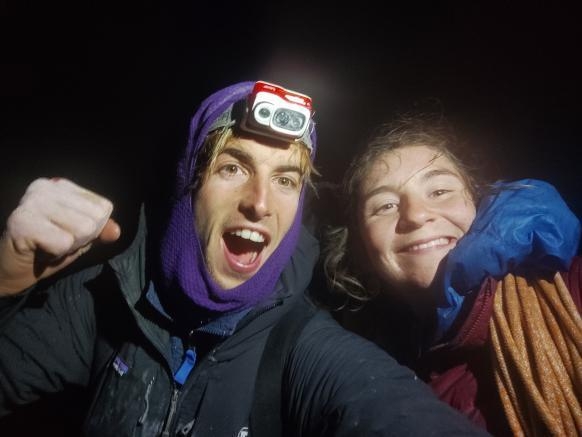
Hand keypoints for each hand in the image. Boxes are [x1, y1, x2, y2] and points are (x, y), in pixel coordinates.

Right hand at [0, 178, 120, 295]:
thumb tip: (116, 231)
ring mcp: (31, 201)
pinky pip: (63, 242)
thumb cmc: (46, 249)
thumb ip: (101, 230)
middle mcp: (45, 187)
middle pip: (93, 220)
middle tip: (54, 241)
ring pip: (82, 230)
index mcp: (61, 186)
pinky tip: (38, 249)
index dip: (91, 229)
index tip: (65, 233)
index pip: (102, 207)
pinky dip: (55, 253)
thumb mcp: (81, 238)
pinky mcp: (22, 221)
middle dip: (79, 239)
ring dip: (67, 247)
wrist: (10, 270)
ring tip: (47, 244)